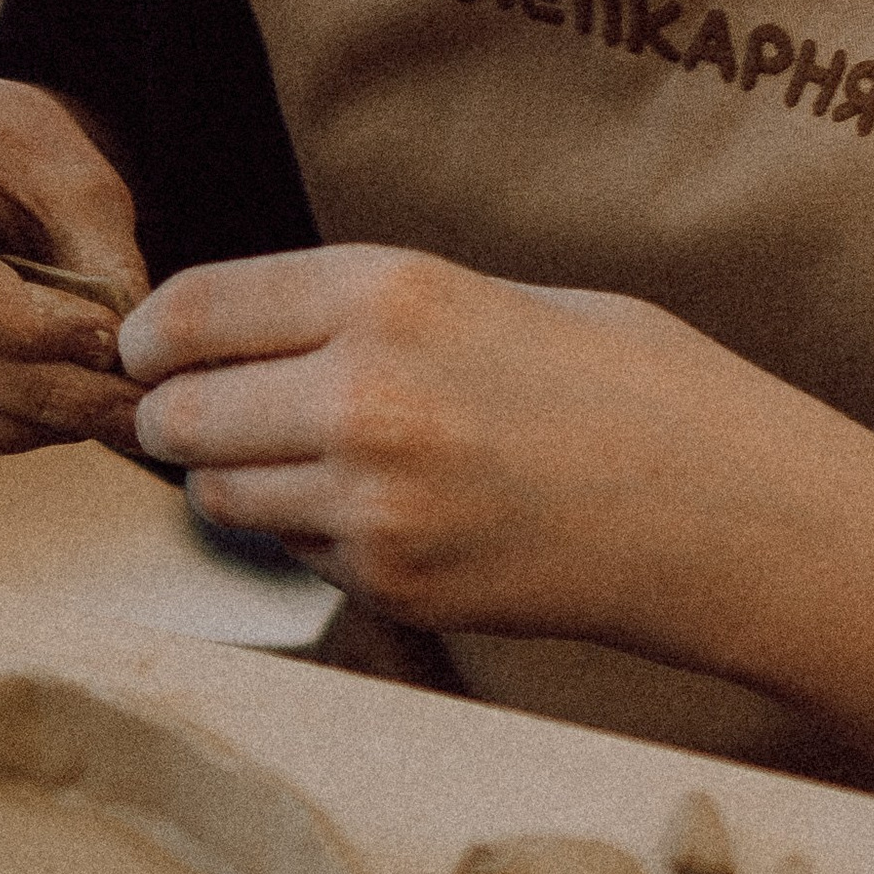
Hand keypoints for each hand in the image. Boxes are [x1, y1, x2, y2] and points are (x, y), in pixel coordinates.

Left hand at [120, 247, 857, 651]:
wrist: (724, 509)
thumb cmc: (626, 385)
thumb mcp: (493, 297)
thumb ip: (367, 312)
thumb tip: (250, 336)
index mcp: (390, 292)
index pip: (194, 309)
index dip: (153, 333)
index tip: (149, 347)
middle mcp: (362, 393)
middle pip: (177, 411)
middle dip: (180, 414)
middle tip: (208, 413)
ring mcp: (370, 501)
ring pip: (217, 492)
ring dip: (236, 479)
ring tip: (304, 464)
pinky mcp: (389, 581)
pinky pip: (288, 552)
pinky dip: (305, 535)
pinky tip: (377, 513)